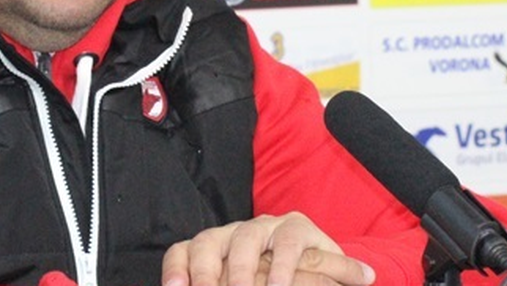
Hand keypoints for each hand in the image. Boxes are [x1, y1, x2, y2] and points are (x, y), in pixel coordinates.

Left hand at [161, 213, 375, 285]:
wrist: (330, 275)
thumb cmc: (273, 284)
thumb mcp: (248, 285)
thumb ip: (223, 285)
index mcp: (216, 248)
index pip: (184, 251)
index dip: (176, 267)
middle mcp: (235, 233)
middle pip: (208, 242)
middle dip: (203, 270)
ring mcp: (266, 226)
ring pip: (245, 238)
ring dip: (241, 269)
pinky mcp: (298, 228)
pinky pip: (286, 243)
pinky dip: (281, 266)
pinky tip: (278, 285)